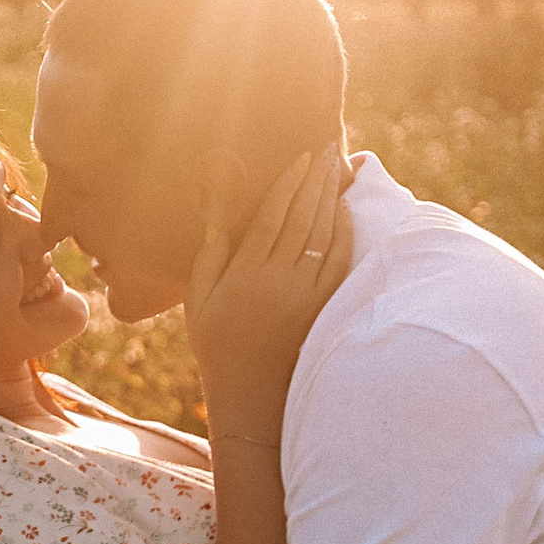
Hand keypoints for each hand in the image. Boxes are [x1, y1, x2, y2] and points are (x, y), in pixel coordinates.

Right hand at [186, 146, 353, 427]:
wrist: (250, 393)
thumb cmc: (217, 344)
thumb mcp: (198, 299)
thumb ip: (210, 255)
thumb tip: (219, 216)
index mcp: (244, 274)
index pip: (271, 217)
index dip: (288, 185)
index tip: (301, 158)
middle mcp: (277, 279)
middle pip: (301, 218)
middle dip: (315, 181)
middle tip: (326, 150)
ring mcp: (304, 293)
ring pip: (322, 235)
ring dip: (331, 198)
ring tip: (336, 169)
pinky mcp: (321, 307)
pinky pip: (338, 261)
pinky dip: (343, 233)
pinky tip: (344, 210)